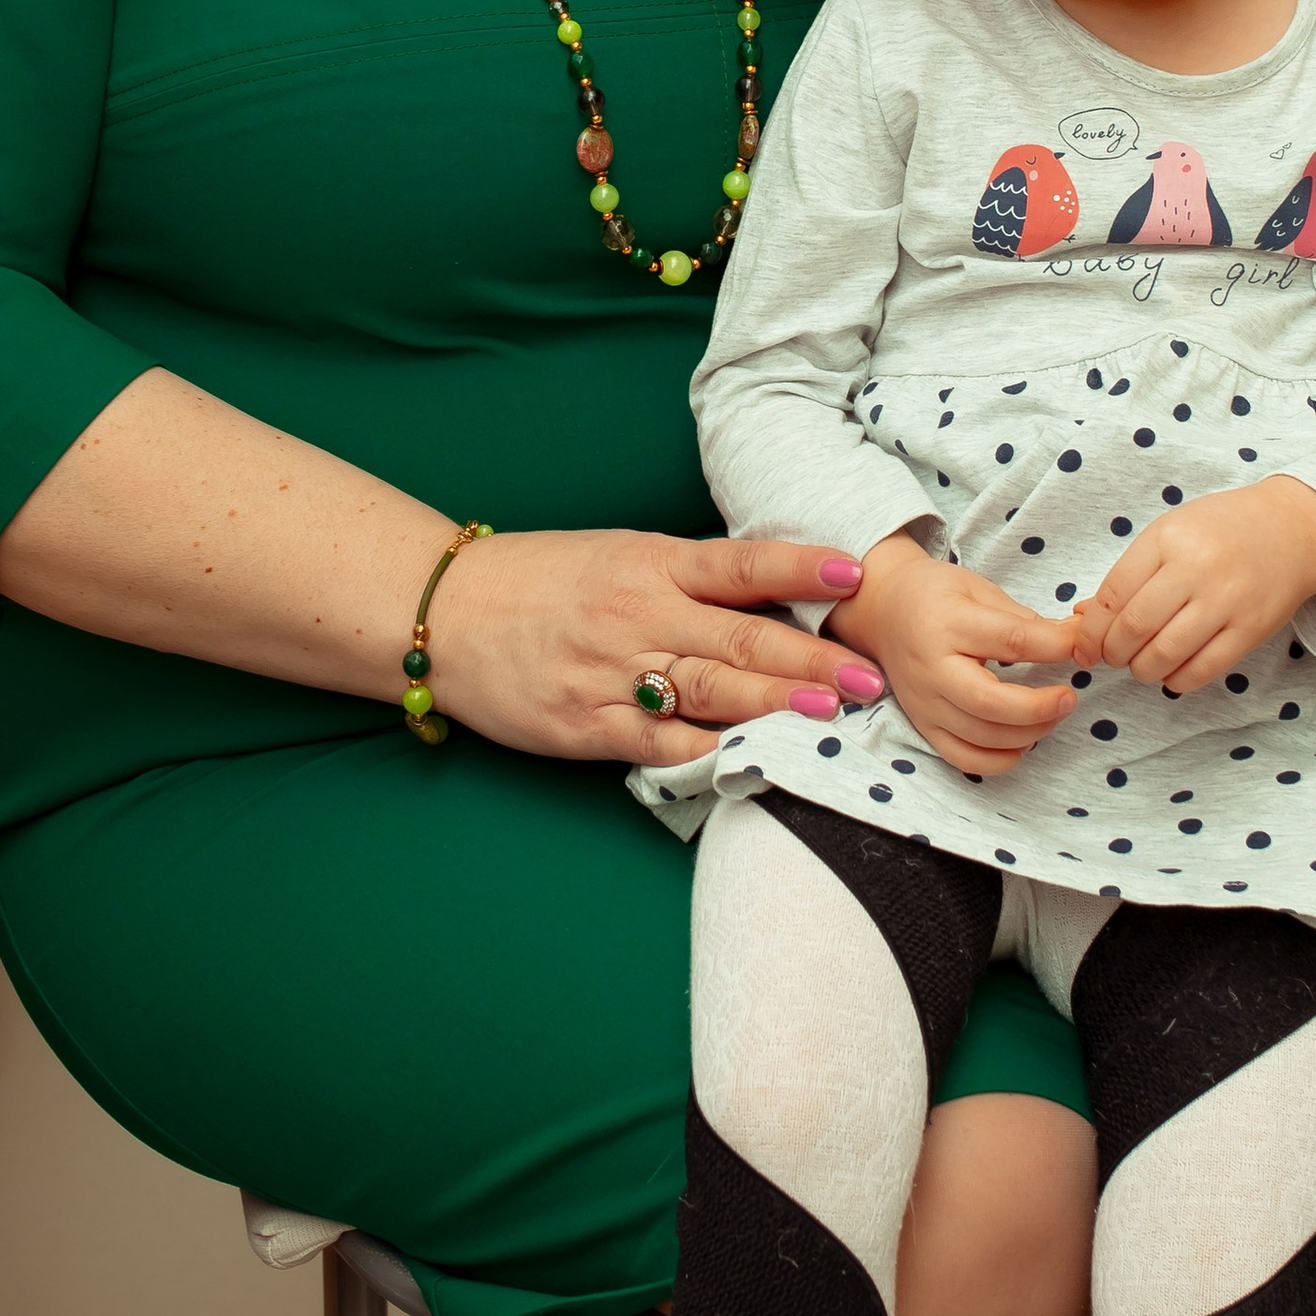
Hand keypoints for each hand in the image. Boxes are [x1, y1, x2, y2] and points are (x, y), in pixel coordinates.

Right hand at [427, 529, 883, 767]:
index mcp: (650, 563)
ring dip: (775, 704)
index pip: (740, 563)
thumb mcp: (619, 555)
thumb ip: (690, 576)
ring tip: (829, 714)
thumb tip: (777, 592)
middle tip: (869, 676)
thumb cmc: (542, 579)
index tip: (855, 572)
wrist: (446, 612)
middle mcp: (638, 614)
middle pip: (740, 638)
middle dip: (811, 658)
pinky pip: (658, 744)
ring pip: (709, 691)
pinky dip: (706, 752)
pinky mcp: (587, 726)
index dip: (799, 568)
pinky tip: (750, 760)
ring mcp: (612, 673)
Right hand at [824, 533, 1089, 780]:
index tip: (1081, 646)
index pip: (1011, 640)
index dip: (1055, 646)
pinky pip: (963, 759)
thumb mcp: (979, 590)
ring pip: (980, 737)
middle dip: (1040, 706)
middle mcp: (931, 668)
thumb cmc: (936, 595)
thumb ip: (1024, 620)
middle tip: (1070, 696)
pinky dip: (1000, 759)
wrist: (882, 610)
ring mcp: (924, 703)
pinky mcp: (923, 726)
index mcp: (947, 622)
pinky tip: (1023, 740)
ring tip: (1052, 713)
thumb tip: (1076, 641)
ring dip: (1029, 732)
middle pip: (989, 703)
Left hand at [1085, 475, 1315, 700]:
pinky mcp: (1251, 629)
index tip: (1086, 646)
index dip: (1091, 630)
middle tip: (1112, 657)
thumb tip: (1084, 617)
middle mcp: (1196, 568)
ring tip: (1140, 666)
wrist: (1291, 529)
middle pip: (1135, 628)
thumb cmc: (1221, 529)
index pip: (1113, 595)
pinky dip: (1178, 680)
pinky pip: (1203, 669)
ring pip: (1166, 654)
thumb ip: (1130, 573)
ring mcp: (1226, 601)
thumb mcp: (1171, 531)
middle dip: (1113, 653)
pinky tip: (1172, 672)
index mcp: (1167, 538)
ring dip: (1142, 670)